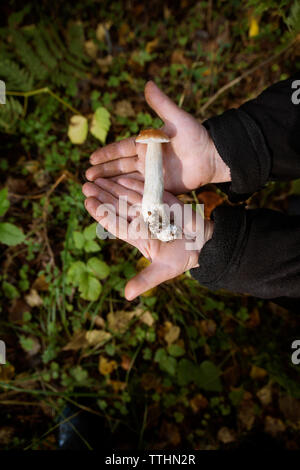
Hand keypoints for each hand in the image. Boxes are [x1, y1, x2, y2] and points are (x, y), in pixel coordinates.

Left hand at [82, 177, 213, 299]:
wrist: (203, 244)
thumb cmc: (182, 258)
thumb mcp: (162, 271)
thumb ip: (144, 280)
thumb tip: (126, 296)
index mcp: (137, 236)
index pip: (114, 224)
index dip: (101, 214)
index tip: (88, 203)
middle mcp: (140, 222)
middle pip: (117, 207)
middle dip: (102, 196)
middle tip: (86, 186)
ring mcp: (151, 210)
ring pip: (129, 197)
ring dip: (114, 187)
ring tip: (98, 178)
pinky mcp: (163, 200)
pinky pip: (147, 190)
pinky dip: (136, 184)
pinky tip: (122, 177)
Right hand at [86, 81, 229, 193]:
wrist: (212, 156)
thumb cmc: (195, 136)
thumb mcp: (177, 118)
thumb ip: (161, 104)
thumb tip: (148, 83)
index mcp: (146, 144)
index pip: (121, 149)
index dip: (106, 154)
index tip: (91, 158)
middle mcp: (146, 161)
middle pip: (120, 167)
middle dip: (104, 172)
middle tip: (87, 178)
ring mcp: (153, 176)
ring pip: (128, 181)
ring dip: (112, 185)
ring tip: (96, 190)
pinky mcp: (161, 188)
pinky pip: (142, 193)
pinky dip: (129, 196)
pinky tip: (117, 202)